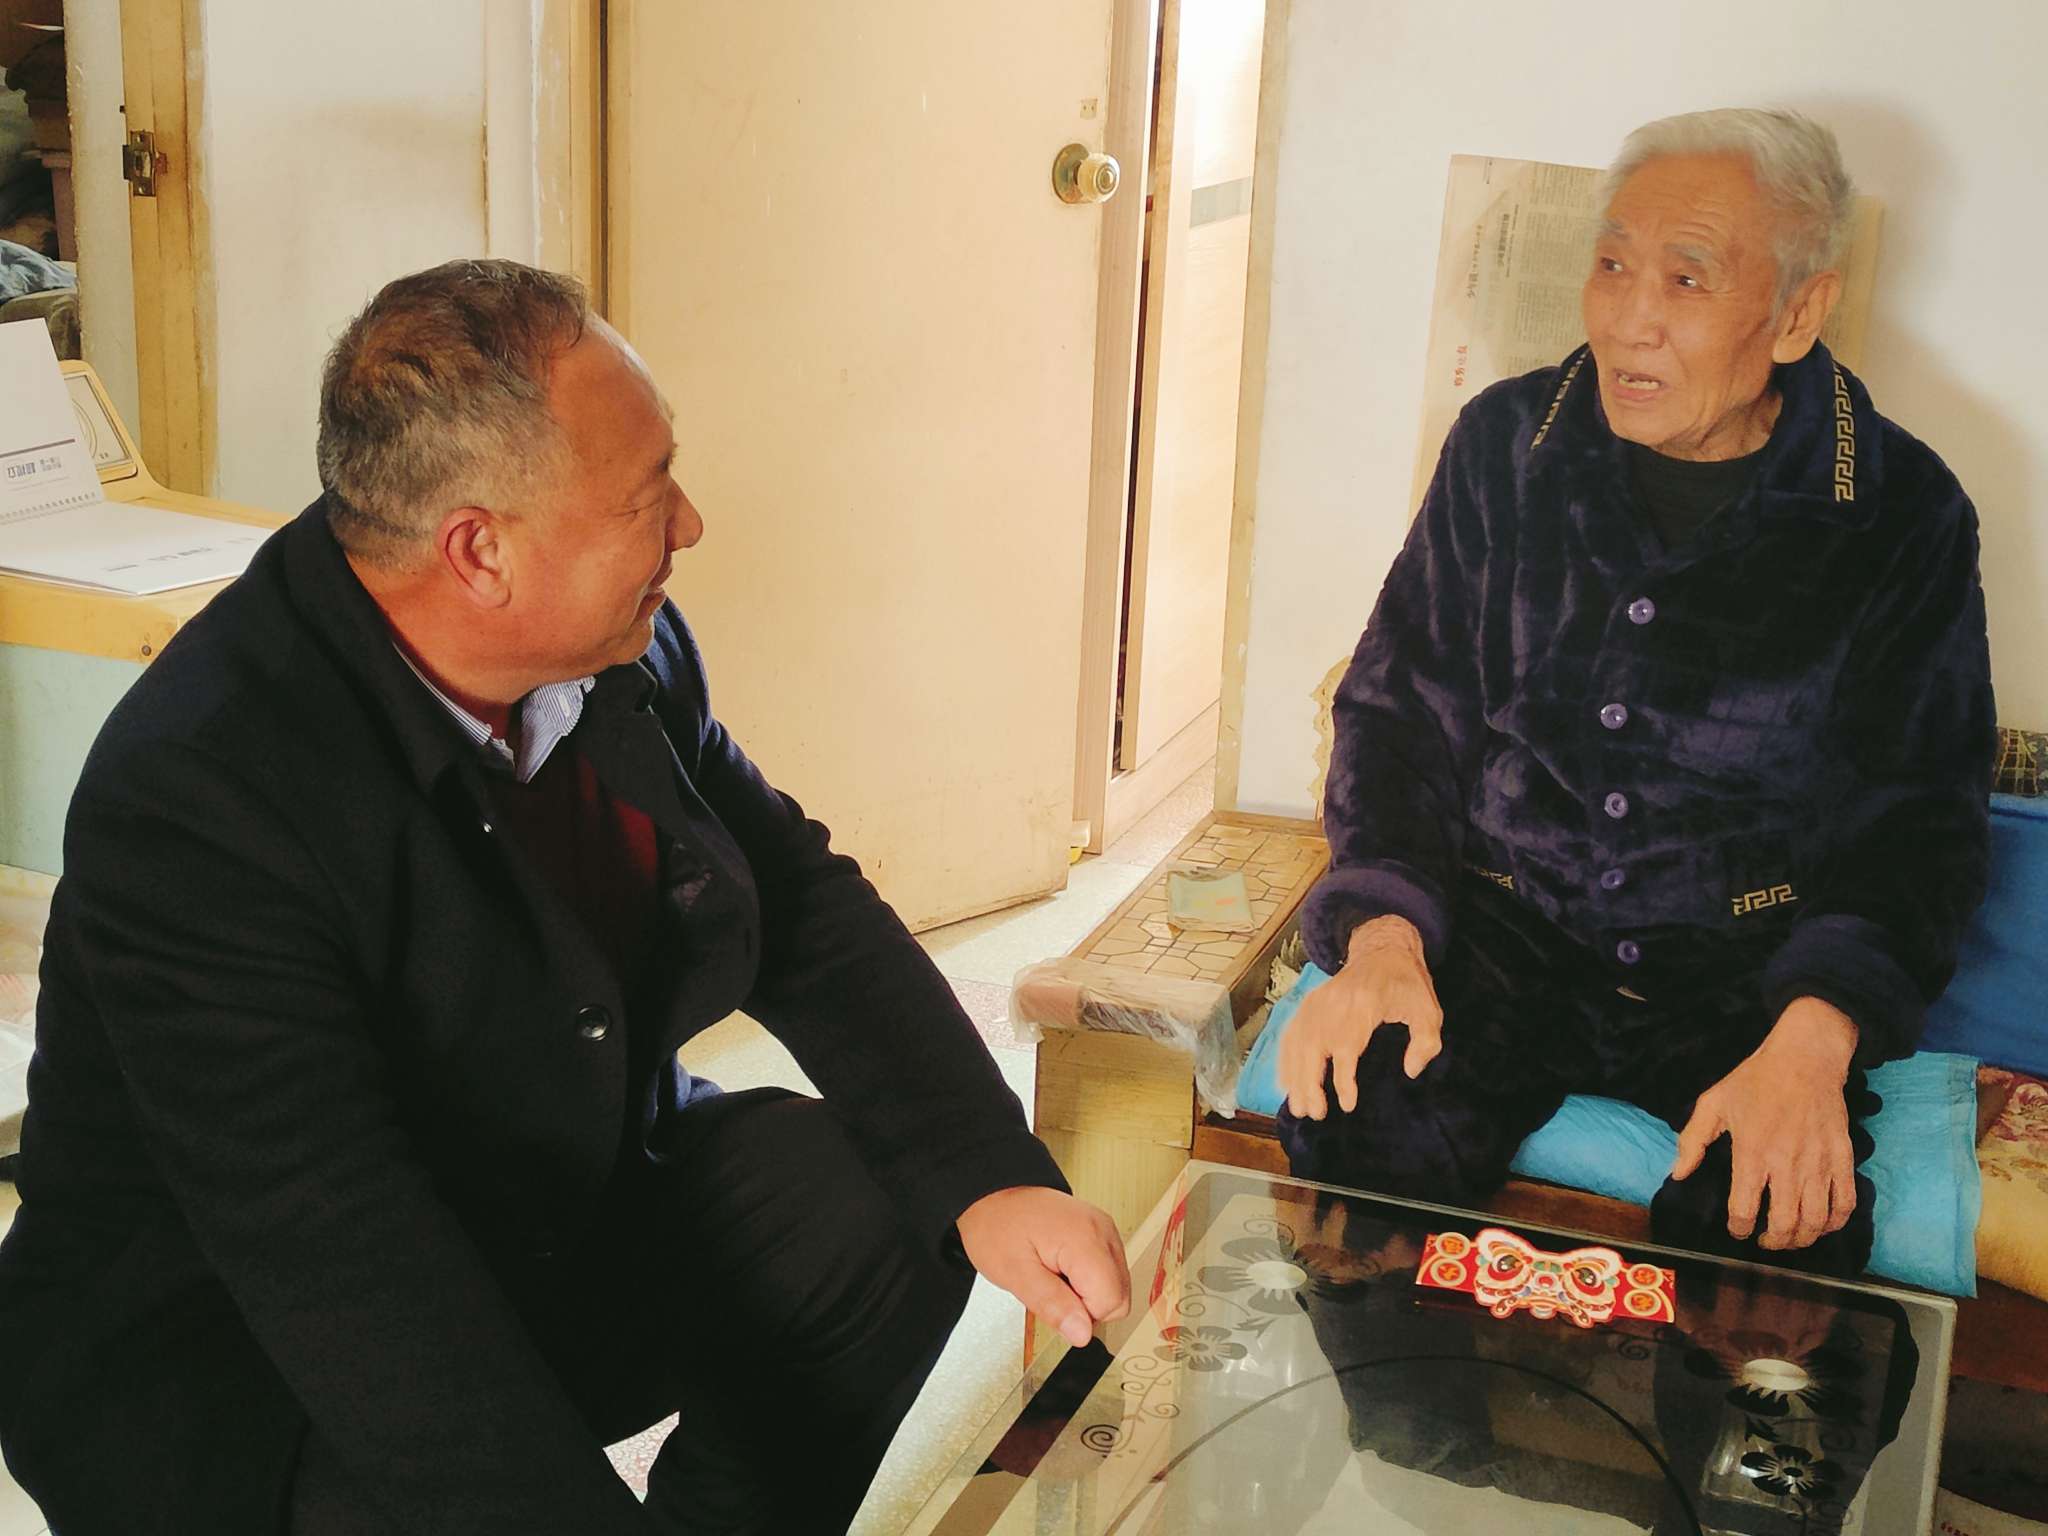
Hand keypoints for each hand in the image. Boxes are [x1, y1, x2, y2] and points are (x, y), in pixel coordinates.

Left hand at [957, 1186, 1130, 1347]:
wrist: (994, 1195)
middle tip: (1052, 1287)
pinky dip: (1088, 1280)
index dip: (1081, 1314)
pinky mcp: (1103, 1233)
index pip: (1110, 1303)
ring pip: (1117, 1288)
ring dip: (1086, 1293)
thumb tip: (1083, 1334)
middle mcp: (1103, 1231)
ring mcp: (1106, 1230)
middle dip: (1086, 1306)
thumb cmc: (998, 1226)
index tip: (1054, 1298)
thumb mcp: (1014, 1274)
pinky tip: (1063, 1268)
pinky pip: (1109, 1273)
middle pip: (1119, 1298)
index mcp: (1085, 1239)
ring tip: (1055, 1275)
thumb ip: (1052, 1305)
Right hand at [1279, 915, 1442, 1119]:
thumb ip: (1425, 1043)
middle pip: (1313, 1047)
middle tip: (1314, 1113)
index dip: (1343, 1079)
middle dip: (1309, 1083)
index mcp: (1363, 1003)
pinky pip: (1290, 1034)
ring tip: (1298, 1106)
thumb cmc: (1407, 983)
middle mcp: (1333, 1002)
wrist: (1383, 949)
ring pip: (1297, 1043)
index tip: (1346, 1104)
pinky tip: (1285, 1082)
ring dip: (1294, 1076)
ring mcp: (1317, 1001)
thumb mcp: (1428, 1010)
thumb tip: (1410, 1071)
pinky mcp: (1309, 1003)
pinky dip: (1285, 1059)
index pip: (1346, 1045)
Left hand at [1670, 997, 1858, 1250]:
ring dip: (1803, 1239)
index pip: (1745, 1209)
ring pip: (1816, 1220)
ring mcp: (1819, 1162)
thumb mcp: (1713, 1102)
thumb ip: (1692, 1140)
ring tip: (1791, 1238)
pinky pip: (1845, 1202)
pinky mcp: (1842, 1157)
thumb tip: (1679, 1174)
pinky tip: (1822, 1224)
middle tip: (1765, 1241)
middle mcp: (1787, 1163)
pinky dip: (1836, 1223)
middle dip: (1774, 1242)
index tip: (1737, 1231)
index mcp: (1752, 1151)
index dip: (1739, 1229)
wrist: (1805, 1057)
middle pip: (1786, 1223)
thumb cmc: (1755, 1080)